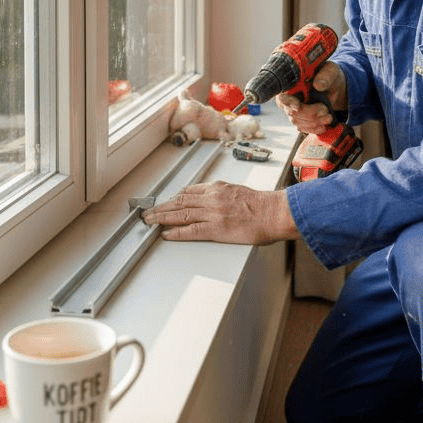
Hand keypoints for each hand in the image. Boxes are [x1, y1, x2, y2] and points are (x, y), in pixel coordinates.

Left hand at [142, 181, 298, 244]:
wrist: (274, 213)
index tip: (164, 202)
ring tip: (150, 222)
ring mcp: (212, 213)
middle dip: (161, 207)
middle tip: (148, 212)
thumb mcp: (238, 191)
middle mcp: (211, 198)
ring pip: (180, 214)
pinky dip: (176, 232)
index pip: (188, 192)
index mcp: (217, 188)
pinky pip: (191, 230)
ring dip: (162, 218)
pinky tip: (166, 234)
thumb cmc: (261, 205)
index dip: (172, 198)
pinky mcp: (216, 229)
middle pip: (179, 201)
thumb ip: (223, 194)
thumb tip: (214, 200)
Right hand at [277, 61, 346, 133]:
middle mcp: (289, 97)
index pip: (283, 95)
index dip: (288, 102)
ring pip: (297, 122)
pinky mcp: (300, 119)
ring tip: (328, 117)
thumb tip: (318, 85)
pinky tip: (323, 126)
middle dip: (309, 114)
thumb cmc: (329, 76)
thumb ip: (326, 76)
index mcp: (292, 83)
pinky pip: (302, 128)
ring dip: (313, 123)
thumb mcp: (331, 71)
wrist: (334, 88)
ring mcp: (293, 109)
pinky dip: (313, 128)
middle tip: (325, 111)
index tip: (297, 106)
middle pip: (291, 112)